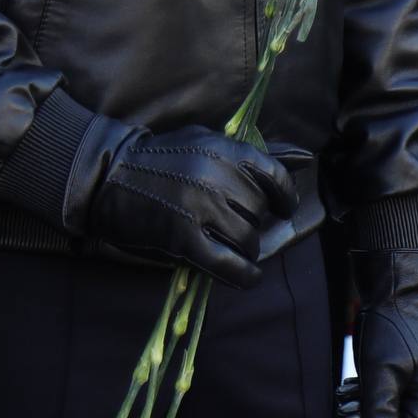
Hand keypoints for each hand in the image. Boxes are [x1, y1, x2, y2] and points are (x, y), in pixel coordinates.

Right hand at [85, 123, 294, 288]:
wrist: (109, 175)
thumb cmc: (160, 157)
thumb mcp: (206, 141)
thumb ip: (253, 154)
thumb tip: (308, 158)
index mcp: (223, 149)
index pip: (274, 175)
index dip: (284, 196)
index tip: (284, 207)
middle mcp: (216, 176)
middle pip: (258, 211)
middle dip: (254, 222)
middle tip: (241, 227)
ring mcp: (199, 208)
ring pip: (247, 238)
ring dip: (246, 248)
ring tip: (236, 248)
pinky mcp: (183, 238)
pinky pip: (227, 265)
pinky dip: (244, 275)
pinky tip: (248, 276)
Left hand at [349, 249, 417, 417]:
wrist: (397, 286)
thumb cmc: (391, 325)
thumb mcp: (380, 373)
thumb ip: (380, 415)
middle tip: (343, 407)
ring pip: (390, 415)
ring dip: (364, 411)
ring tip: (344, 394)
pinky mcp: (407, 373)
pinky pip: (388, 399)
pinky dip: (368, 398)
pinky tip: (352, 386)